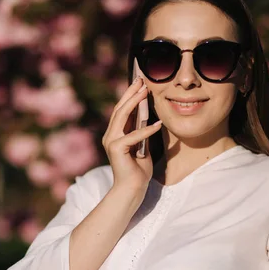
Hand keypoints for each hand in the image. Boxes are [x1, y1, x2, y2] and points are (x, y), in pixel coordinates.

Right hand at [101, 77, 162, 191]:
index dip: (130, 95)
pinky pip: (133, 136)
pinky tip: (157, 123)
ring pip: (122, 116)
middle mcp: (110, 136)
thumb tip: (151, 117)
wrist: (132, 189)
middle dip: (131, 93)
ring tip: (145, 91)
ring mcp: (111, 141)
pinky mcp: (116, 149)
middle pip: (120, 109)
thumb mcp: (143, 146)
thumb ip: (142, 132)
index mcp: (115, 134)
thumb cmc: (138, 171)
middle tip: (141, 80)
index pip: (122, 110)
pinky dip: (146, 130)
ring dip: (134, 102)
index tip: (139, 82)